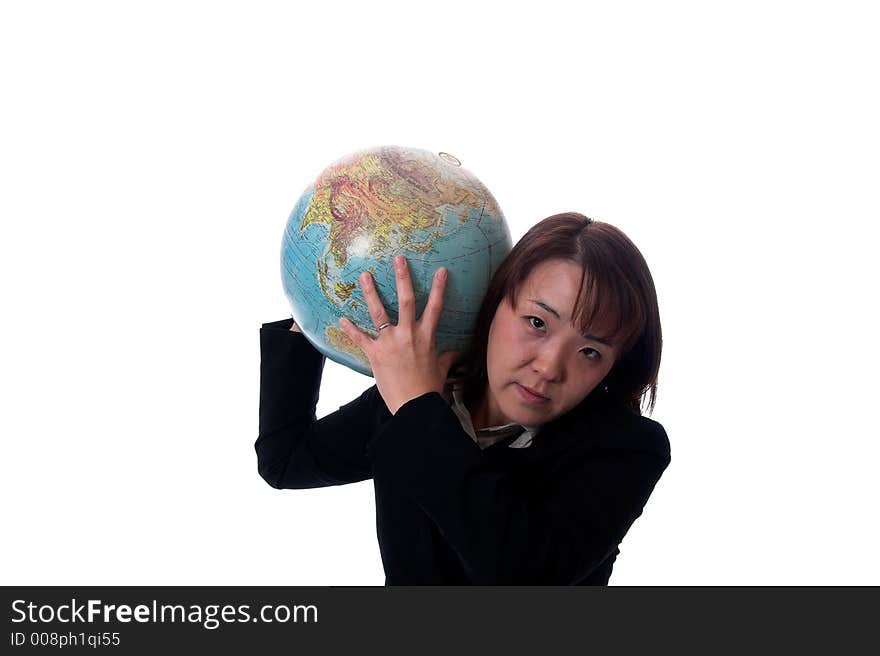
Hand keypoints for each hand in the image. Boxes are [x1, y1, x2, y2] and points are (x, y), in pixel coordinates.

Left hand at [338, 255, 460, 414]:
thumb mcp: (440, 370)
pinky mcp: (376, 354)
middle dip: (402, 278)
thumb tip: (455, 353)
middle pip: (406, 300)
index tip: (441, 270)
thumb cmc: (429, 389)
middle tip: (398, 259)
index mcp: (426, 337)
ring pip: (380, 312)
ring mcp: (390, 343)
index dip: (439, 288)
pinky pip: (360, 338)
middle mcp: (409, 334)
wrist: (414, 406)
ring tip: (364, 276)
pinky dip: (350, 329)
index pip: (435, 307)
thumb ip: (446, 357)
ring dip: (371, 292)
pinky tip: (341, 319)